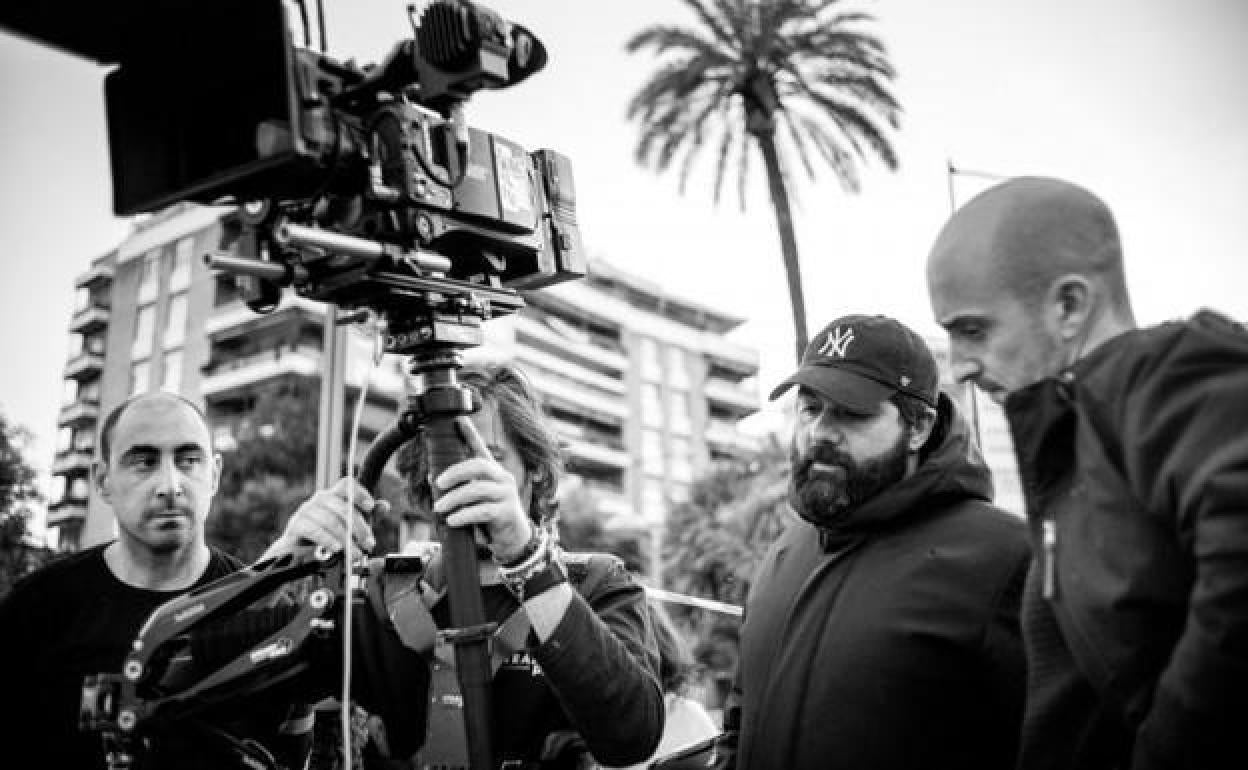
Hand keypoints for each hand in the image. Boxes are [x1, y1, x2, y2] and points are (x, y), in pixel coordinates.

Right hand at [263, 477, 381, 561]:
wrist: (297, 553)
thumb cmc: (327, 537)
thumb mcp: (351, 527)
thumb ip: (368, 516)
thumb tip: (384, 506)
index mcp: (334, 496)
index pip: (347, 485)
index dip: (360, 493)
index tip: (370, 507)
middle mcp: (320, 499)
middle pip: (343, 507)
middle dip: (360, 527)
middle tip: (368, 544)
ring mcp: (307, 510)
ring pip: (331, 520)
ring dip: (346, 539)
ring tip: (355, 553)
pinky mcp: (297, 524)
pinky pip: (314, 529)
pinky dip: (328, 540)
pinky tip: (336, 548)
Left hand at [432, 415, 533, 562]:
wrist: (513, 538)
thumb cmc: (490, 515)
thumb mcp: (474, 498)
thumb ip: (459, 487)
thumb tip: (431, 478)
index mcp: (493, 472)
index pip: (481, 448)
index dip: (470, 434)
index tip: (459, 420)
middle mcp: (502, 478)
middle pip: (478, 465)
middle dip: (455, 472)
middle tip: (438, 483)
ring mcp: (506, 494)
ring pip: (477, 489)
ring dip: (454, 498)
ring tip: (439, 508)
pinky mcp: (507, 512)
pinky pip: (482, 511)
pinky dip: (464, 515)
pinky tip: (452, 521)